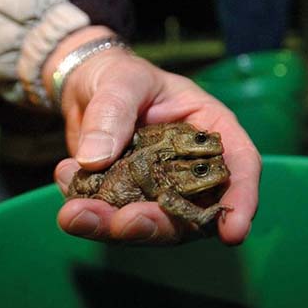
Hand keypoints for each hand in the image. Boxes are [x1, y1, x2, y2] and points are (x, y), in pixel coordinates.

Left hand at [45, 27, 260, 244]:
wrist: (86, 86)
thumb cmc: (119, 74)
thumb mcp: (122, 80)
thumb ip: (113, 113)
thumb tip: (94, 158)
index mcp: (209, 132)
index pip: (239, 168)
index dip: (241, 202)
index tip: (233, 233)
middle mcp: (191, 169)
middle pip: (192, 211)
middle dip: (158, 224)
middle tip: (123, 223)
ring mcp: (159, 189)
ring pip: (150, 223)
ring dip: (113, 227)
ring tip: (74, 214)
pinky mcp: (128, 200)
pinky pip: (112, 218)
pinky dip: (88, 211)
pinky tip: (65, 183)